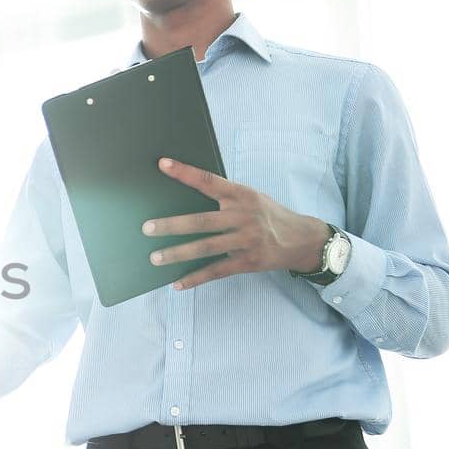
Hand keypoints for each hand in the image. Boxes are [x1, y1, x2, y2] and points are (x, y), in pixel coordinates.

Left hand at [142, 157, 327, 289]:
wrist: (301, 238)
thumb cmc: (268, 214)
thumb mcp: (251, 197)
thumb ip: (225, 196)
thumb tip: (187, 191)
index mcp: (241, 195)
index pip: (209, 180)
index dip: (185, 172)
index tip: (163, 165)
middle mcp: (243, 216)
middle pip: (202, 221)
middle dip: (172, 225)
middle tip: (147, 228)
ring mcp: (246, 240)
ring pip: (206, 248)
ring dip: (178, 254)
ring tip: (155, 258)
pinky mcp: (248, 261)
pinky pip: (217, 271)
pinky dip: (196, 278)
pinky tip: (178, 283)